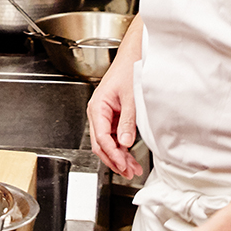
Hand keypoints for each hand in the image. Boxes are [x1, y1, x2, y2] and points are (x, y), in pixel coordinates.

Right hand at [88, 57, 143, 178]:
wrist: (132, 58)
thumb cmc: (128, 71)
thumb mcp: (131, 97)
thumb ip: (128, 121)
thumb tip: (125, 142)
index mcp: (97, 107)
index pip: (101, 138)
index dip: (112, 154)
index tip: (124, 165)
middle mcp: (97, 113)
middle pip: (101, 144)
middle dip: (114, 160)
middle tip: (128, 172)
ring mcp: (105, 116)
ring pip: (107, 142)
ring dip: (119, 156)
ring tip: (132, 169)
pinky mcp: (113, 116)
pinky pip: (113, 136)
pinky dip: (121, 147)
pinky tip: (130, 156)